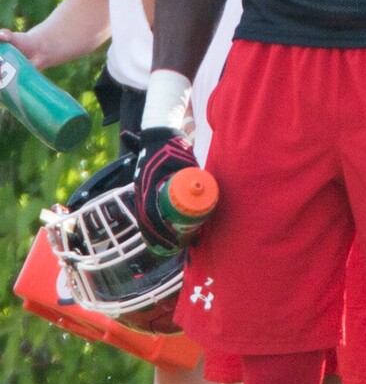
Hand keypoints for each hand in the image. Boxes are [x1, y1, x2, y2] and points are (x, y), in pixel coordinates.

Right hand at [133, 127, 198, 251]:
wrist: (160, 135)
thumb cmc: (174, 148)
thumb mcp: (185, 163)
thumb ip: (193, 176)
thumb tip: (205, 193)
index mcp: (149, 184)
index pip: (151, 214)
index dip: (161, 231)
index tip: (173, 241)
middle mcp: (142, 189)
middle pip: (146, 220)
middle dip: (158, 238)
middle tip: (173, 248)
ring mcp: (142, 190)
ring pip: (144, 217)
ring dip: (153, 234)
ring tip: (167, 247)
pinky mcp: (145, 190)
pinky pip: (145, 211)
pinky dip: (150, 225)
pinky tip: (158, 235)